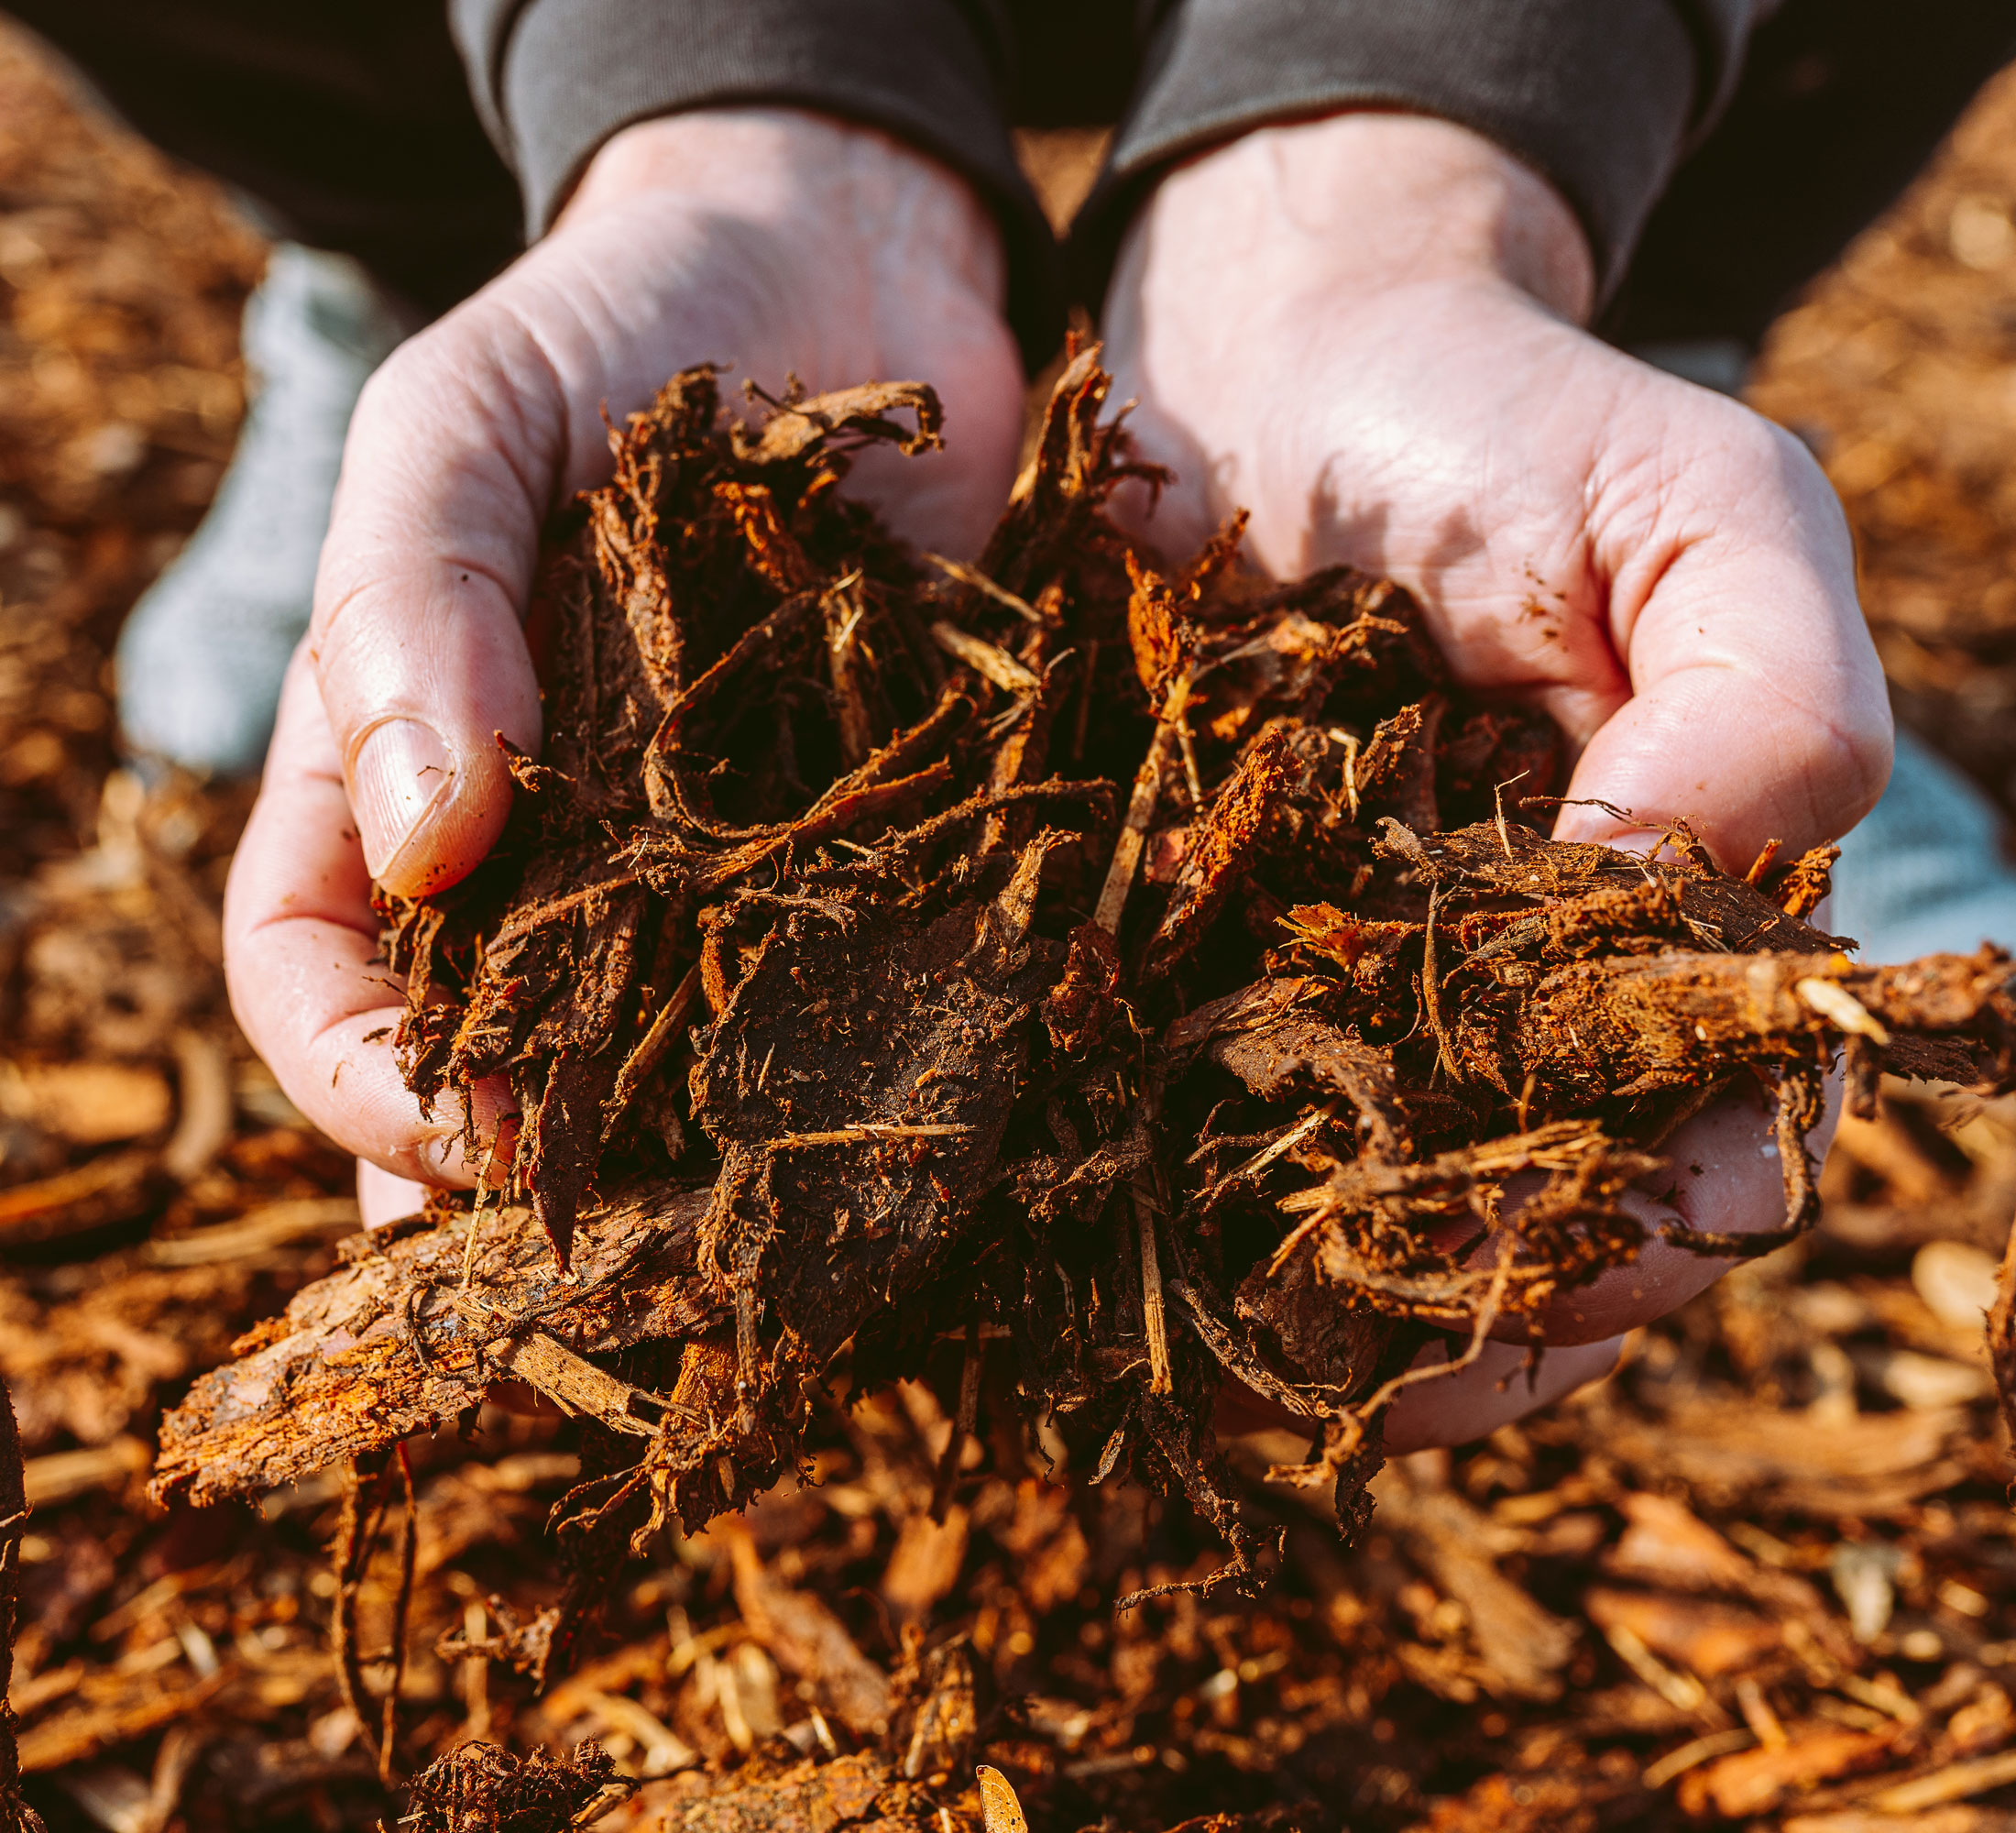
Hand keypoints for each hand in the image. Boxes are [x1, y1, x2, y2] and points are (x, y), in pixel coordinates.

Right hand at [223, 110, 1026, 1193]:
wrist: (844, 261)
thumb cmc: (614, 324)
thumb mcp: (466, 420)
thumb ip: (413, 601)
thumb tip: (423, 845)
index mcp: (396, 767)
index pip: (315, 972)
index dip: (360, 1079)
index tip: (460, 1136)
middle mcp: (552, 845)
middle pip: (497, 1059)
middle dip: (538, 1173)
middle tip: (629, 1254)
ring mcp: (714, 853)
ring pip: (675, 1053)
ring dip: (702, 1153)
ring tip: (765, 1236)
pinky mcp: (871, 832)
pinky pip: (856, 969)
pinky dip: (872, 1050)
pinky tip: (922, 1119)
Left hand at [1103, 115, 1885, 1440]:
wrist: (1265, 351)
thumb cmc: (1496, 416)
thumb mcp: (1691, 510)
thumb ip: (1760, 706)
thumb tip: (1674, 933)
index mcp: (1680, 923)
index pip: (1729, 1127)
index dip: (1677, 1221)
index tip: (1585, 1267)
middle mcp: (1530, 998)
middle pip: (1555, 1221)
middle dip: (1498, 1315)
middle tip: (1396, 1378)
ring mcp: (1361, 1004)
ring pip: (1383, 1218)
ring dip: (1342, 1318)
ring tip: (1260, 1380)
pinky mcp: (1202, 979)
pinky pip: (1212, 1137)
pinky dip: (1192, 1221)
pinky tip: (1139, 1287)